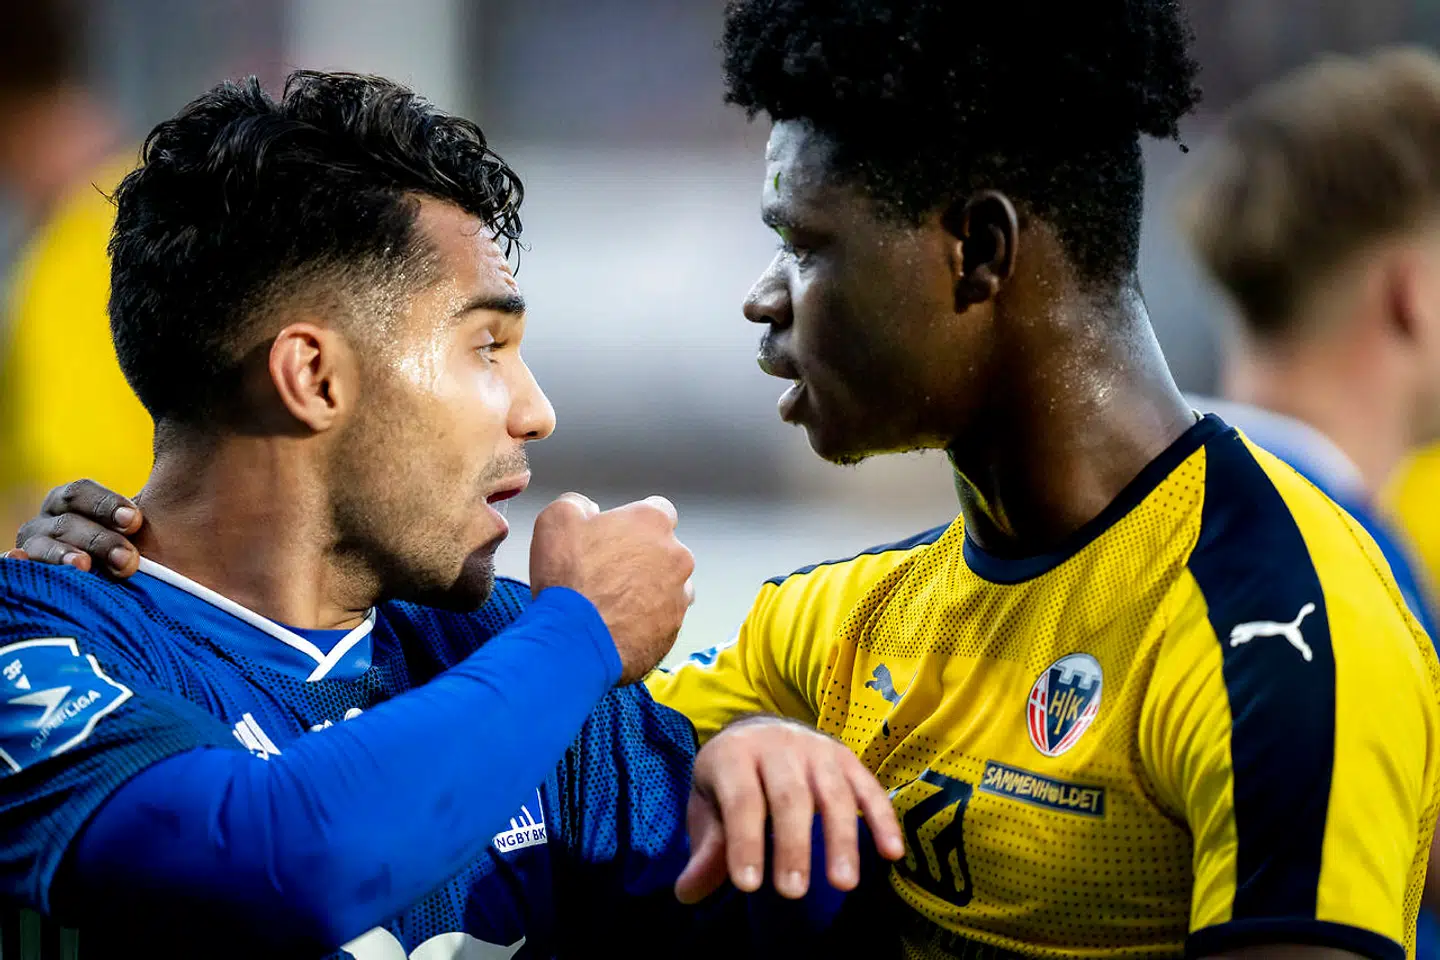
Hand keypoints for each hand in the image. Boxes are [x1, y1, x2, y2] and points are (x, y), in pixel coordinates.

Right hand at [5, 479, 142, 575]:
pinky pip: (14, 566)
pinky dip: (16, 563)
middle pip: (67, 523)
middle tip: (128, 560)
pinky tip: (19, 560)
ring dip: (63, 555)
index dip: (106, 504)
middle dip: (99, 540)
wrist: (118, 581)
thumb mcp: (135, 528)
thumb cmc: (130, 550)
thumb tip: (171, 448)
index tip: (134, 521)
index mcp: (72, 502)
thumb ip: (150, 498)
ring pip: (42, 546)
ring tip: (83, 566)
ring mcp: (33, 547)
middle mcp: (48, 521)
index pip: (80, 492)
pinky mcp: (25, 573)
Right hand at [530, 492, 694, 683]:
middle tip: (605, 574)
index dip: (633, 524)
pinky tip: (615, 626)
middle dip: (640, 559)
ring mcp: (678, 595)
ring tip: (610, 604)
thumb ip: (578, 503)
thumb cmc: (568, 579)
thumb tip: (588, 509)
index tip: (615, 537)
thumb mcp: (557, 519)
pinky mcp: (673, 630)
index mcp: (652, 522)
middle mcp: (676, 556)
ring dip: (646, 591)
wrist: (575, 641)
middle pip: (664, 551)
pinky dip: (644, 622)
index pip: (658, 511)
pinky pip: (661, 620)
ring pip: (667, 587)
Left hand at [675, 717, 904, 903]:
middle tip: (793, 891)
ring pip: (833, 793)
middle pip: (789, 797)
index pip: (741, 800)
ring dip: (841, 839)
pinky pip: (869, 788)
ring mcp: (817, 749)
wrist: (759, 731)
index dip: (744, 841)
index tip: (748, 885)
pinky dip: (882, 820)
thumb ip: (707, 849)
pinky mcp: (847, 757)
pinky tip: (892, 854)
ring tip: (844, 884)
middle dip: (793, 845)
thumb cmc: (730, 780)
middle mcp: (778, 746)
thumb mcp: (708, 806)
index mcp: (735, 754)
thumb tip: (687, 894)